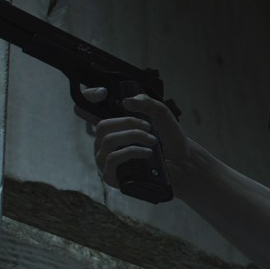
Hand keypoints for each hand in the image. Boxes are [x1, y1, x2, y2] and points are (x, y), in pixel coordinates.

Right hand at [74, 85, 194, 190]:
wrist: (181, 163)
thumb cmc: (169, 139)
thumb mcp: (160, 113)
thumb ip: (145, 102)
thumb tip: (126, 102)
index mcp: (112, 127)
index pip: (88, 110)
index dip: (89, 97)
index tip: (102, 92)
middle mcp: (105, 143)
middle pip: (102, 126)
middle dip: (127, 122)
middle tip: (148, 127)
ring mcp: (105, 161)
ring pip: (108, 141)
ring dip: (134, 137)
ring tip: (152, 141)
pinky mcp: (110, 176)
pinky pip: (113, 158)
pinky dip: (132, 152)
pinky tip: (147, 152)